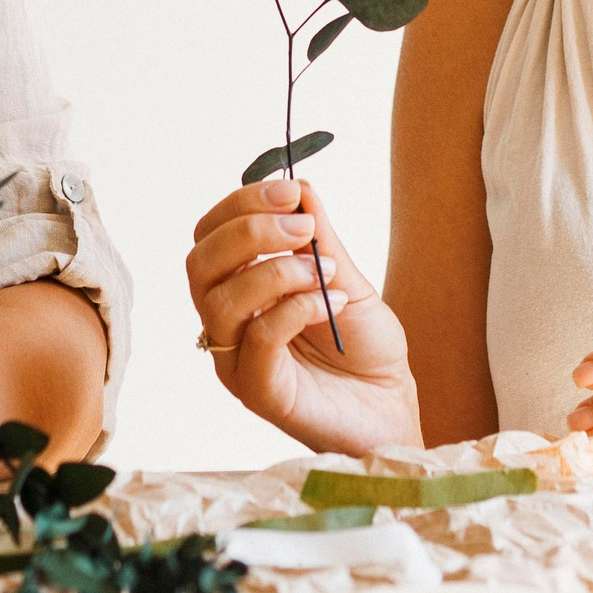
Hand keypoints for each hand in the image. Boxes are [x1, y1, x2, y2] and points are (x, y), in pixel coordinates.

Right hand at [186, 176, 419, 457]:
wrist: (392, 406)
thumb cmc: (364, 348)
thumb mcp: (344, 276)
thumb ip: (319, 237)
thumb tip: (300, 186)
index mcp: (237, 289)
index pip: (210, 236)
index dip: (241, 204)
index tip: (291, 191)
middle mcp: (226, 323)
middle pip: (200, 264)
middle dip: (249, 230)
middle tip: (304, 226)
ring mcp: (236, 360)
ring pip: (221, 300)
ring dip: (276, 270)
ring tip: (324, 271)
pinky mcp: (258, 391)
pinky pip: (258, 338)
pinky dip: (296, 307)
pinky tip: (333, 304)